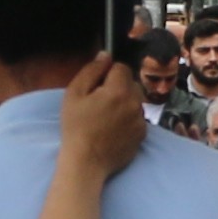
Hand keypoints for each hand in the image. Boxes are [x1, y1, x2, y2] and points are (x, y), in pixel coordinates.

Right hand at [56, 49, 149, 179]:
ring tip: (106, 118)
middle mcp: (135, 102)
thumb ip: (92, 70)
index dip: (108, 74)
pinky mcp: (142, 135)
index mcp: (119, 90)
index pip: (121, 67)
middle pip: (131, 84)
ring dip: (125, 103)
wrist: (86, 162)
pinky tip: (113, 129)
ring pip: (135, 101)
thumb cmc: (76, 127)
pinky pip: (138, 118)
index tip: (96, 86)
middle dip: (118, 88)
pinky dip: (129, 119)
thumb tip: (106, 56)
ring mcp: (141, 120)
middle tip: (100, 103)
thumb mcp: (74, 94)